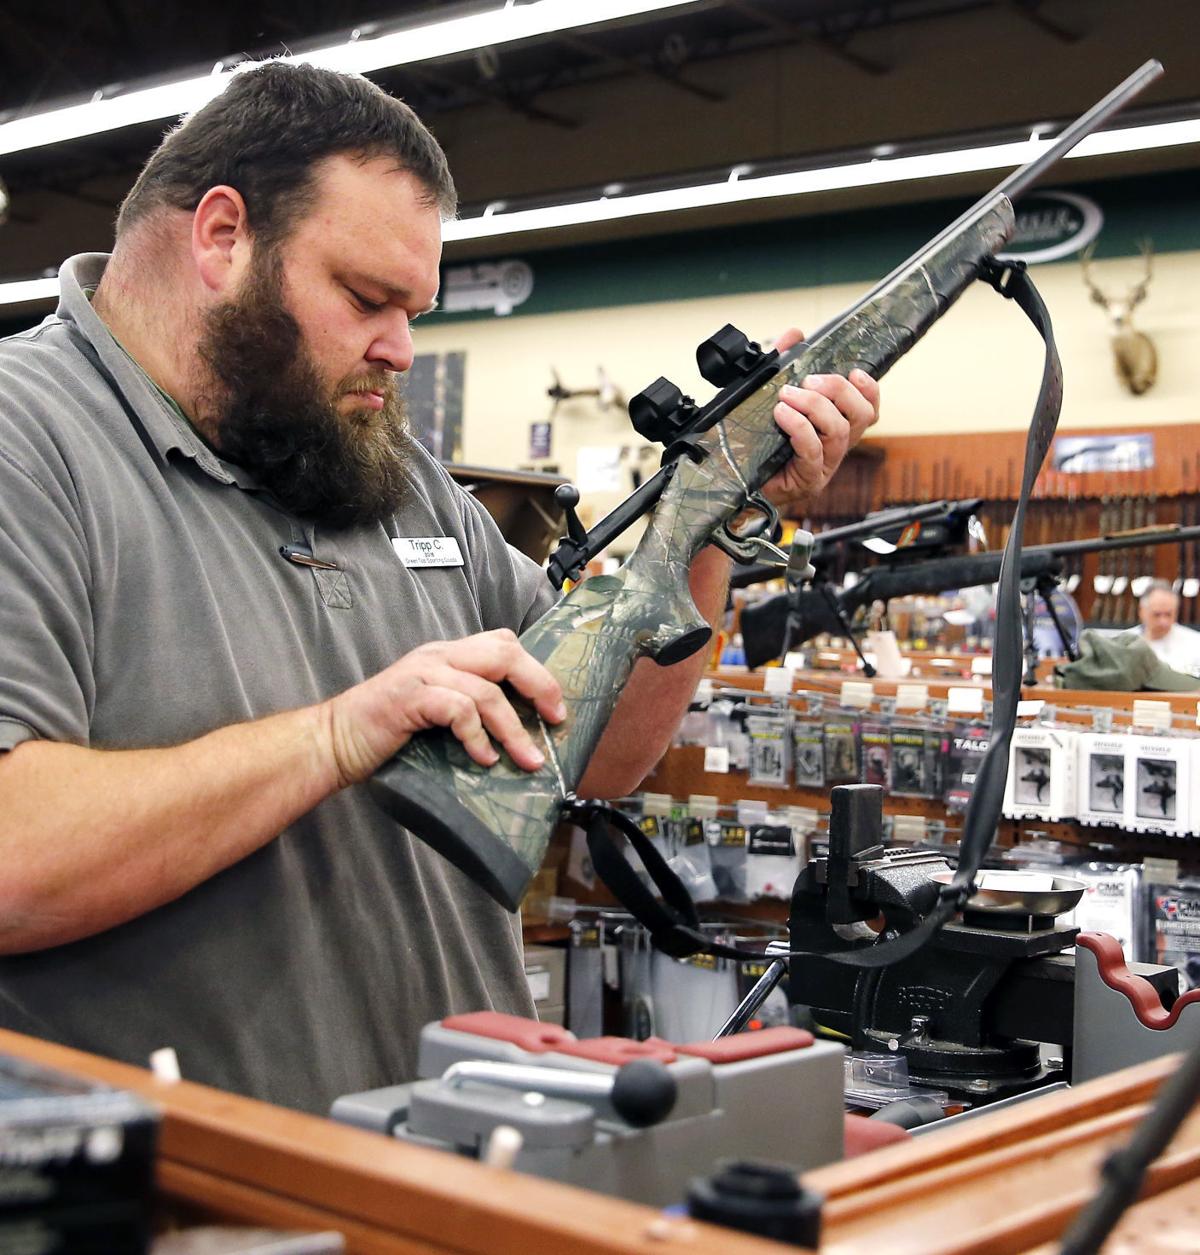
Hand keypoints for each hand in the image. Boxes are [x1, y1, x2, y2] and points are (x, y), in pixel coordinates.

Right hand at [323, 629, 565, 786]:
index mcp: (448, 655)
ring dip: (514, 728)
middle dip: (539, 685)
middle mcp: (438, 656)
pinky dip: (477, 736)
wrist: (333, 742)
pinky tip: (484, 759)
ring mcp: (423, 673)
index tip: (555, 705)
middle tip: (556, 719)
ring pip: (487, 689)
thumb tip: (521, 732)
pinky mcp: (410, 698)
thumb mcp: (436, 712)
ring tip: (528, 759)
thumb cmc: (386, 734)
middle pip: (505, 653)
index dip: (536, 670)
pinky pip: (458, 709)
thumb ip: (469, 707)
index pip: (503, 643)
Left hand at [761, 327, 879, 513]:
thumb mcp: (771, 396)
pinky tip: (782, 415)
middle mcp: (836, 449)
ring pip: (840, 432)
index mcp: (834, 430)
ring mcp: (824, 466)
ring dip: (815, 407)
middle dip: (838, 391)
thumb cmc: (758, 443)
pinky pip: (813, 450)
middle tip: (808, 381)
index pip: (869, 409)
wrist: (737, 483)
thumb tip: (793, 334)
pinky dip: (799, 427)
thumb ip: (783, 364)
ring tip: (787, 397)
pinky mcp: (806, 479)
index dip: (870, 389)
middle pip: (862, 416)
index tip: (854, 372)